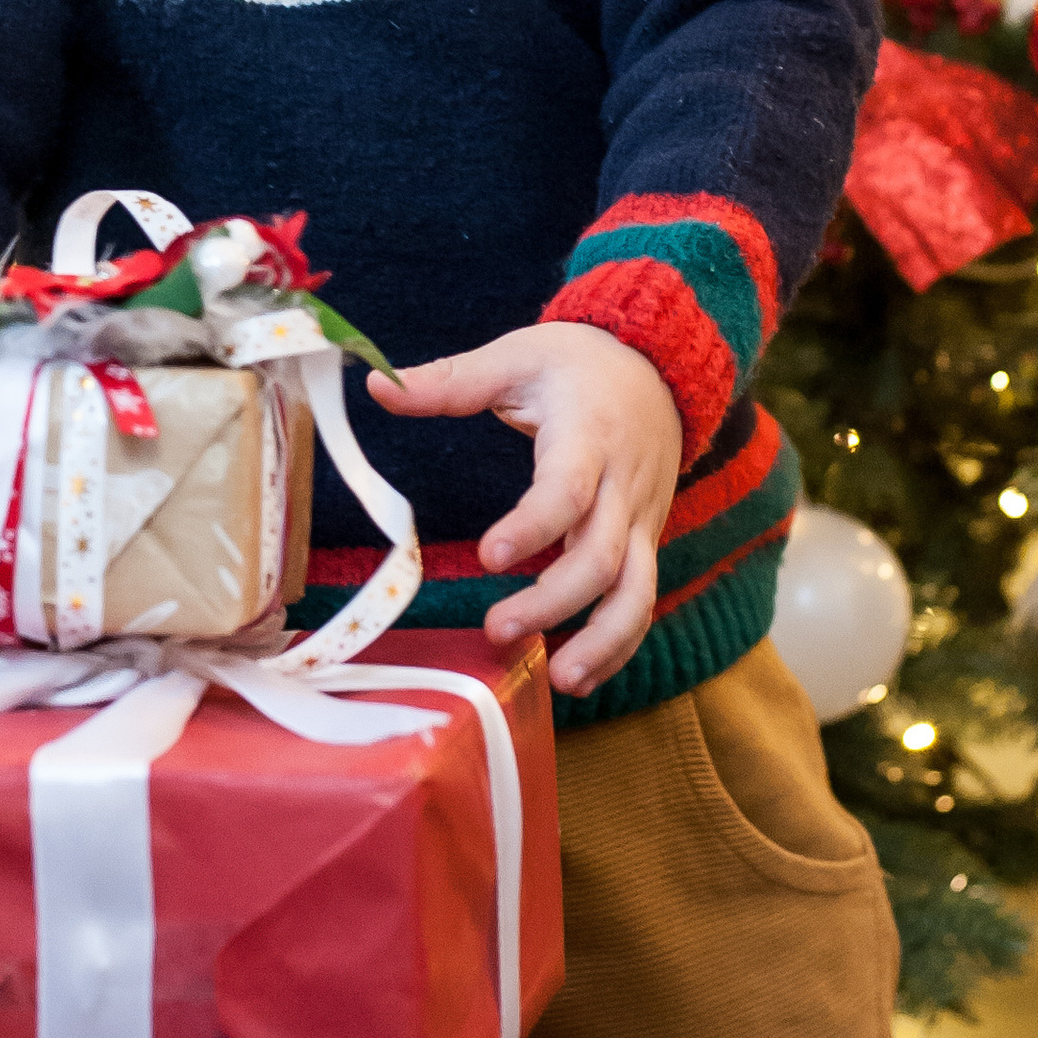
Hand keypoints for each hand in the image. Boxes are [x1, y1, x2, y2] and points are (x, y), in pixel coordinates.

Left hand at [366, 322, 679, 698]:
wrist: (660, 367)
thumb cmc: (578, 364)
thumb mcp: (516, 356)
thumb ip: (450, 380)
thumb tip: (378, 387)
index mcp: (588, 436)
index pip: (568, 489)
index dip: (533, 526)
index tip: (488, 557)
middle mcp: (623, 485)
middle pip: (603, 556)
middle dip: (555, 601)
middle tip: (497, 630)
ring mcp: (642, 519)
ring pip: (637, 590)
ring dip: (603, 641)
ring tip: (561, 681)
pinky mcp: (646, 541)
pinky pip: (641, 600)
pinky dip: (617, 644)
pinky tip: (579, 677)